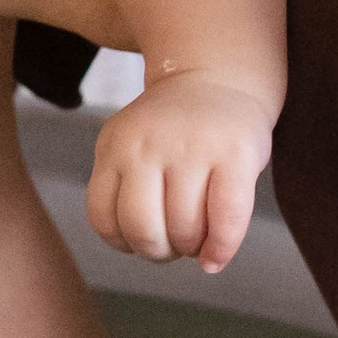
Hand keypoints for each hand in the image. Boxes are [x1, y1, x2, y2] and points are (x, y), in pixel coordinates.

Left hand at [85, 73, 273, 272]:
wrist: (219, 78)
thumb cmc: (174, 129)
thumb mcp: (131, 144)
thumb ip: (125, 188)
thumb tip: (142, 248)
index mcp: (115, 144)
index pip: (103, 218)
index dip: (123, 244)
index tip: (140, 241)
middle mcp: (148, 143)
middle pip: (143, 229)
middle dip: (158, 252)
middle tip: (172, 245)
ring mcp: (191, 146)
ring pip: (185, 230)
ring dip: (191, 250)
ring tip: (197, 237)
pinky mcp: (234, 154)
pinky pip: (226, 220)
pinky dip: (221, 250)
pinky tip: (215, 259)